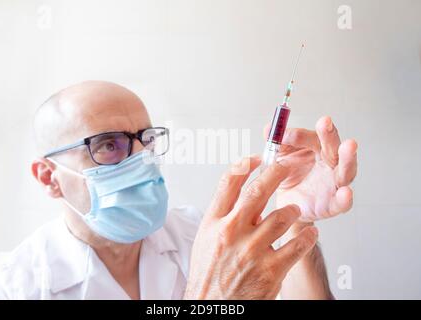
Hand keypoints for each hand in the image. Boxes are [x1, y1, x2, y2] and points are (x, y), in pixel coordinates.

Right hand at [184, 156, 317, 298]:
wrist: (211, 306)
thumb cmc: (209, 273)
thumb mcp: (206, 238)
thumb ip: (224, 216)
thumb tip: (248, 198)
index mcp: (214, 223)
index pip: (228, 183)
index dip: (245, 164)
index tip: (256, 158)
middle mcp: (231, 233)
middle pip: (257, 191)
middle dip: (276, 173)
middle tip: (287, 166)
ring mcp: (251, 251)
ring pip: (282, 216)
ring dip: (294, 211)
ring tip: (295, 212)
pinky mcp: (270, 271)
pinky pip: (297, 245)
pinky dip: (307, 237)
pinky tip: (309, 234)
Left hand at [264, 116, 357, 221]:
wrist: (287, 208)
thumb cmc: (290, 179)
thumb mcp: (280, 160)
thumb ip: (276, 145)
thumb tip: (268, 128)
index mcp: (317, 150)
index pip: (312, 136)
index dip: (300, 134)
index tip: (283, 134)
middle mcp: (329, 163)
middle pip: (333, 146)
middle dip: (329, 134)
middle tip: (324, 121)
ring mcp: (334, 183)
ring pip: (346, 169)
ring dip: (347, 157)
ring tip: (349, 145)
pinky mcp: (334, 204)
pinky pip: (342, 202)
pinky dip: (345, 198)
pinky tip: (345, 192)